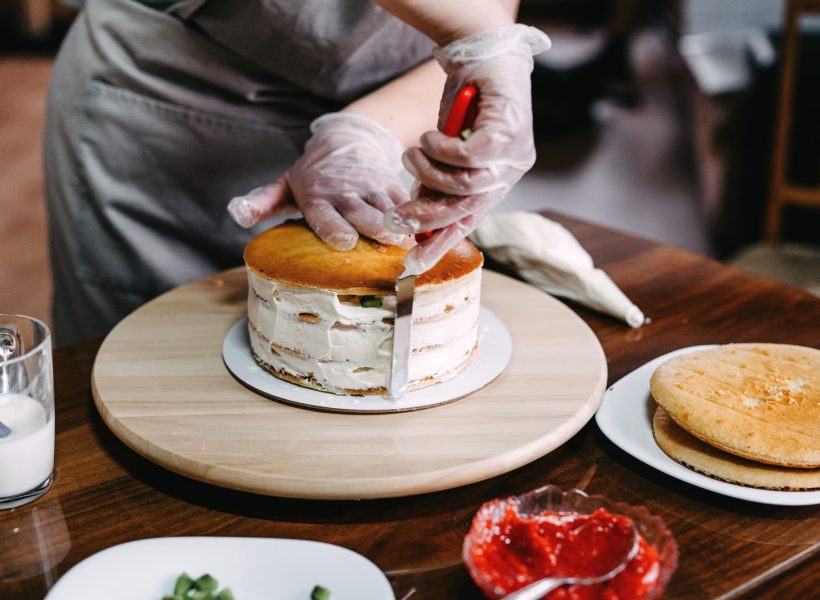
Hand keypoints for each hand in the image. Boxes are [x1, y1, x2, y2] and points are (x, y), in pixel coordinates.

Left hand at [228, 112, 410, 249]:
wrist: (348, 141)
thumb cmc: (313, 175)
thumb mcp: (285, 185)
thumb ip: (262, 201)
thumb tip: (235, 214)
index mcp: (316, 195)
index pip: (325, 215)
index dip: (335, 228)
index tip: (345, 241)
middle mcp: (345, 191)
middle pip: (363, 214)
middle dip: (376, 227)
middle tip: (389, 243)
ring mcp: (372, 187)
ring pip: (390, 209)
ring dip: (402, 225)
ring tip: (412, 243)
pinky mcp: (393, 186)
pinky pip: (407, 203)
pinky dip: (418, 218)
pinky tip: (426, 235)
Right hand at [386, 24, 550, 273]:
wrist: (484, 55)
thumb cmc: (464, 106)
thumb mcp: (444, 153)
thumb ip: (435, 183)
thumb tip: (413, 218)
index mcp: (495, 184)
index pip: (467, 223)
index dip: (440, 245)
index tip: (413, 264)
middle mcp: (509, 174)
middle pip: (465, 211)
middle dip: (425, 217)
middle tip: (395, 216)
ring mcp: (512, 155)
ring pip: (464, 185)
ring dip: (427, 172)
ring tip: (413, 153)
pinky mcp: (508, 132)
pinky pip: (468, 157)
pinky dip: (441, 149)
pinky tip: (430, 135)